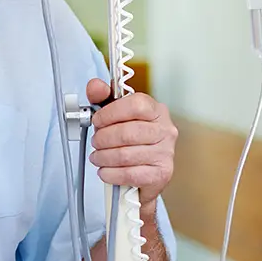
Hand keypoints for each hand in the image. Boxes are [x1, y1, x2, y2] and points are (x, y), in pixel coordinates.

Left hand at [87, 78, 177, 209]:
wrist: (144, 165)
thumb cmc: (130, 135)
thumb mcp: (114, 111)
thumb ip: (102, 96)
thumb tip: (95, 86)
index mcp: (155, 110)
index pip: (135, 106)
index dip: (109, 114)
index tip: (97, 121)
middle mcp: (165, 130)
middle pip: (127, 133)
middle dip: (102, 139)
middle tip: (95, 142)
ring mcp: (166, 153)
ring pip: (125, 155)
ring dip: (103, 157)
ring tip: (98, 156)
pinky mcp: (162, 174)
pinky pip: (130, 174)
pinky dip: (111, 173)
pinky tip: (105, 170)